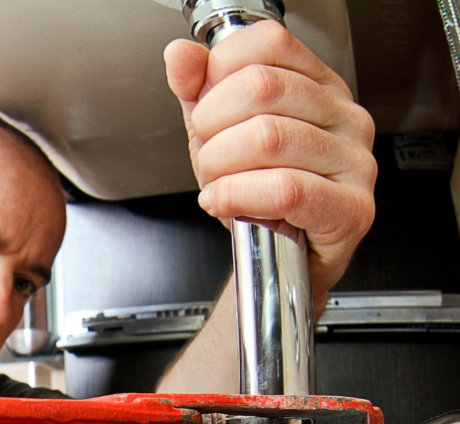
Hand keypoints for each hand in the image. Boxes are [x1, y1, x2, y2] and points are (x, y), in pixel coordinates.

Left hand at [164, 21, 376, 315]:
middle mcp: (345, 117)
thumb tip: (181, 58)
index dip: (221, 75)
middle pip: (262, 88)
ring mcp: (354, 162)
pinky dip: (240, 195)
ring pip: (270, 138)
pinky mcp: (351, 208)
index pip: (269, 44)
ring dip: (222, 167)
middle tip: (207, 156)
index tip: (207, 111)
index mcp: (320, 87)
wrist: (282, 267)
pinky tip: (223, 203)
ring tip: (216, 185)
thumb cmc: (261, 202)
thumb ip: (199, 93)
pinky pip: (286, 189)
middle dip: (214, 126)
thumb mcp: (221, 137)